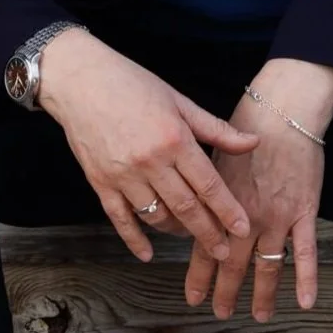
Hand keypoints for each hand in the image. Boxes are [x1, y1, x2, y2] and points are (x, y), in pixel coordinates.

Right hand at [36, 28, 258, 262]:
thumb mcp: (179, 101)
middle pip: (186, 208)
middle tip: (224, 252)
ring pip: (156, 217)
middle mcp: (150, 162)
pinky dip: (134, 239)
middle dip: (208, 234)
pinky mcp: (100, 182)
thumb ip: (216, 129)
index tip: (242, 229)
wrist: (79, 80)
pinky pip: (120, 219)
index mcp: (174, 139)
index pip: (208, 185)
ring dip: (176, 232)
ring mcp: (123, 175)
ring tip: (190, 235)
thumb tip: (253, 142)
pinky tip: (147, 253)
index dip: (228, 211)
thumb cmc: (131, 83)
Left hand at [184, 58, 332, 322]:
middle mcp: (246, 216)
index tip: (193, 298)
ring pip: (267, 265)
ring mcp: (277, 217)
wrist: (282, 112)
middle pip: (233, 263)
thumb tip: (190, 210)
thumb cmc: (246, 129)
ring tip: (259, 315)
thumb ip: (203, 188)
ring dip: (262, 293)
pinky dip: (306, 278)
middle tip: (220, 313)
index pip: (204, 248)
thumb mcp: (213, 156)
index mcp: (220, 204)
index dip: (199, 275)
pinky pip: (306, 252)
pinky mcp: (303, 212)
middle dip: (226, 291)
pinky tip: (304, 302)